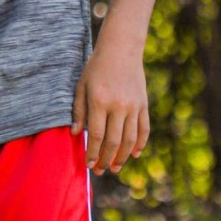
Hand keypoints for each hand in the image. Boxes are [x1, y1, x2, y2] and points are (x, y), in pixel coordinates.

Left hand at [70, 42, 149, 174]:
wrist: (121, 49)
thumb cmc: (96, 68)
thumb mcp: (81, 86)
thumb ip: (79, 111)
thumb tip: (76, 134)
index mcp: (100, 101)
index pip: (97, 136)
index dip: (92, 153)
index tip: (88, 165)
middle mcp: (119, 105)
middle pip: (114, 142)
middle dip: (106, 160)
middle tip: (99, 171)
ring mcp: (134, 105)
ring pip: (130, 139)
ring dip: (122, 157)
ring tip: (115, 167)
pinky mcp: (143, 104)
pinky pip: (144, 128)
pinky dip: (140, 144)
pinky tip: (134, 154)